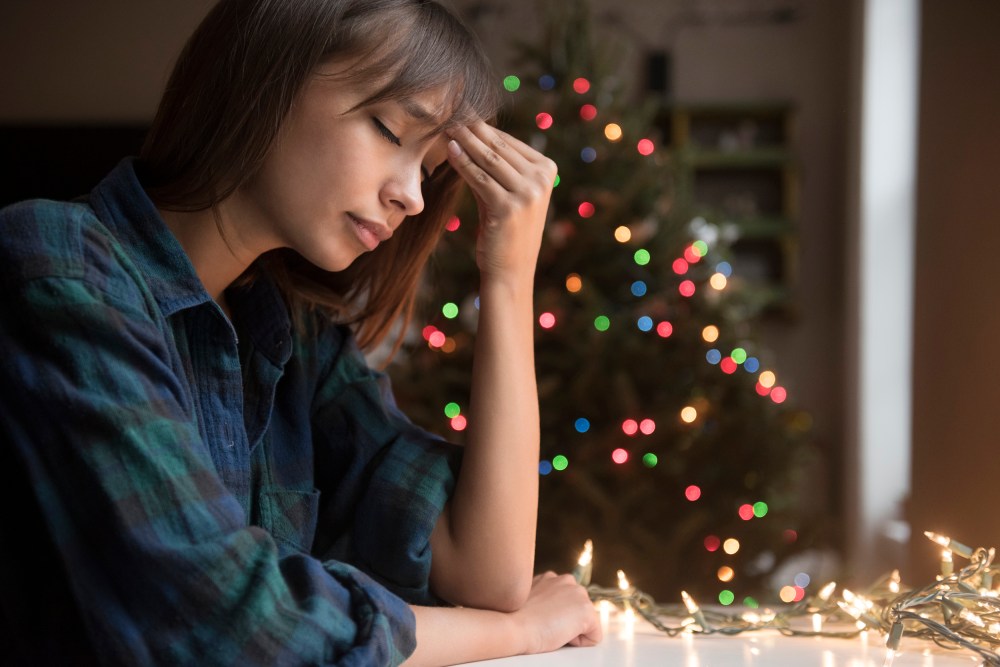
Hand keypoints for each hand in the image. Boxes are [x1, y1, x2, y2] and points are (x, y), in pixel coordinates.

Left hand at [446, 122, 556, 282]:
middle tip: (450, 113)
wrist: (511, 271)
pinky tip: (450, 151)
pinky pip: (479, 178)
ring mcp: (528, 193)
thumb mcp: (506, 192)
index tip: (462, 114)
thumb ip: (495, 166)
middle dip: (472, 129)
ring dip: (465, 141)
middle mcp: (541, 179)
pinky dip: (462, 163)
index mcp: (547, 170)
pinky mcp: (508, 207)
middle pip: (498, 147)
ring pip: (488, 159)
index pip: (509, 142)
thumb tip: (469, 133)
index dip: (483, 128)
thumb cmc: (505, 231)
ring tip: (446, 127)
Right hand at [512, 572, 602, 653]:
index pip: (565, 603)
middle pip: (577, 612)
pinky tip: (561, 636)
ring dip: (571, 630)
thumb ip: (542, 597)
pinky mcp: (587, 611)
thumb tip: (547, 608)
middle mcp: (567, 581)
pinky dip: (580, 642)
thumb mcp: (529, 599)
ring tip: (551, 628)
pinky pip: (593, 636)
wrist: (513, 625)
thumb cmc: (514, 617)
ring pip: (585, 623)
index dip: (553, 617)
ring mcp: (579, 594)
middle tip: (544, 624)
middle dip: (565, 621)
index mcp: (552, 577)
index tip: (539, 618)